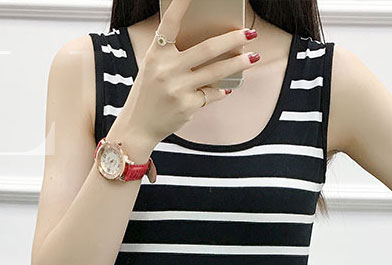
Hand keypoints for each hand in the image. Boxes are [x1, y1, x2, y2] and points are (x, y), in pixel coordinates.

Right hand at [123, 0, 260, 143]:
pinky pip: (211, 93)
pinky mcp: (188, 105)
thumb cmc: (149, 93)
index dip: (181, 4)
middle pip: (207, 49)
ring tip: (253, 57)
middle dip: (232, 40)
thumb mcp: (154, 67)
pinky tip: (226, 88)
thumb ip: (174, 55)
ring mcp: (178, 88)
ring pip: (216, 71)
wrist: (138, 125)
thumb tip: (210, 46)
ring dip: (238, 64)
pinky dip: (220, 90)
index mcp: (156, 54)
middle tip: (249, 33)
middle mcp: (167, 69)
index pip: (170, 23)